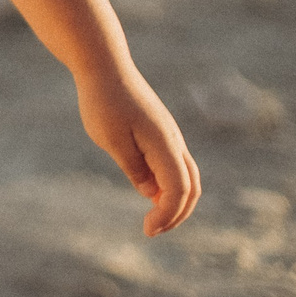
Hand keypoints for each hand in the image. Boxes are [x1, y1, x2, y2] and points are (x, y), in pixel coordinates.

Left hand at [75, 64, 200, 234]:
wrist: (104, 66)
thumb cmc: (103, 101)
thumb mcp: (112, 140)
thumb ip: (134, 168)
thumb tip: (150, 193)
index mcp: (164, 144)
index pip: (178, 190)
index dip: (167, 215)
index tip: (147, 230)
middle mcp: (174, 141)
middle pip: (191, 187)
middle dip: (177, 213)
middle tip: (153, 230)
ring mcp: (170, 135)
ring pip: (186, 175)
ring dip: (175, 199)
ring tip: (152, 217)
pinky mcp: (160, 131)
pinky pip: (173, 164)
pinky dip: (168, 183)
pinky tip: (148, 191)